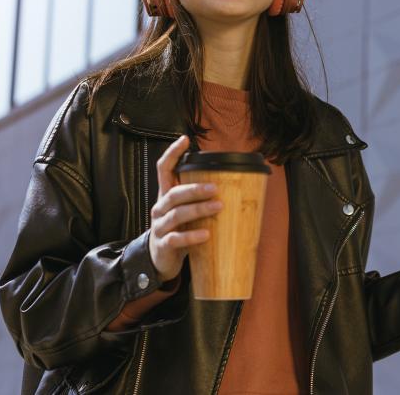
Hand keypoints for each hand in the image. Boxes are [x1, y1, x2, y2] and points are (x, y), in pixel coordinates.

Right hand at [148, 135, 221, 281]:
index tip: (185, 139)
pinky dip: (192, 236)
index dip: (172, 154)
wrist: (161, 259)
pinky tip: (207, 235)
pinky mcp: (164, 245)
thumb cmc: (180, 229)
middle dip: (195, 189)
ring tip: (218, 207)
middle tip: (215, 188)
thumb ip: (202, 199)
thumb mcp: (187, 211)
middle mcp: (160, 208)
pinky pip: (176, 239)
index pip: (164, 169)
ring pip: (176, 214)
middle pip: (174, 193)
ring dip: (198, 209)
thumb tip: (239, 184)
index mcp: (167, 196)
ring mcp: (160, 227)